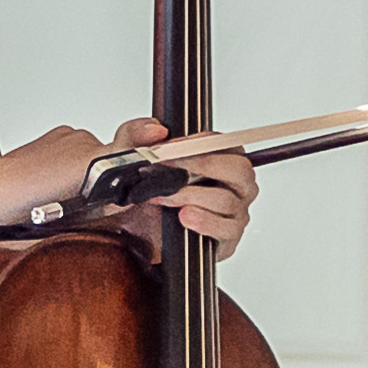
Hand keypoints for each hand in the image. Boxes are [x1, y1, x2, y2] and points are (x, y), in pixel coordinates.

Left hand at [88, 118, 259, 252]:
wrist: (129, 228)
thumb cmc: (141, 189)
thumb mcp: (127, 156)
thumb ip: (135, 133)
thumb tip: (156, 129)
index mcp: (218, 159)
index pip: (226, 144)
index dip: (202, 143)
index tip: (173, 147)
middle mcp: (232, 185)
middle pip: (240, 170)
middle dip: (204, 166)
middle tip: (171, 169)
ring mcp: (232, 212)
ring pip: (227, 200)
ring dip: (191, 196)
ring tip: (163, 197)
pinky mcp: (226, 238)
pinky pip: (227, 230)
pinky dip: (204, 222)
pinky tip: (184, 218)